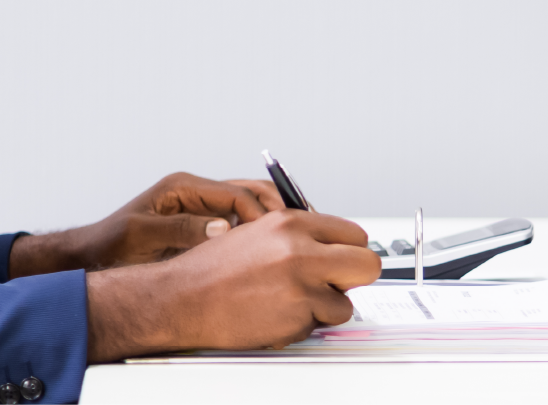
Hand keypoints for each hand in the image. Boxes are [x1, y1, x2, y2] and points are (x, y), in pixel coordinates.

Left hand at [8, 172, 287, 276]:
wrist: (90, 257)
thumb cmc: (109, 245)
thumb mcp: (140, 236)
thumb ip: (182, 229)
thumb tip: (223, 229)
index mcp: (183, 187)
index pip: (235, 193)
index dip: (260, 213)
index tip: (276, 233)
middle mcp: (195, 192)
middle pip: (250, 191)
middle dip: (277, 208)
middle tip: (301, 228)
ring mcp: (200, 207)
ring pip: (249, 205)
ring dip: (271, 219)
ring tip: (293, 238)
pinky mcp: (202, 223)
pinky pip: (239, 221)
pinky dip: (258, 231)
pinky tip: (270, 248)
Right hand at [84, 209, 381, 360]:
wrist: (181, 298)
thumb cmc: (211, 270)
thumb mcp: (257, 233)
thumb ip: (298, 237)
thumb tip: (332, 248)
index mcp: (291, 222)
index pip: (353, 233)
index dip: (349, 251)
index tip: (342, 262)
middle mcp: (300, 247)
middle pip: (367, 263)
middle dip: (355, 278)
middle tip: (336, 286)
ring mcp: (301, 281)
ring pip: (345, 302)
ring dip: (324, 308)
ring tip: (289, 303)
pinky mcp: (297, 313)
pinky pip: (322, 324)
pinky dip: (305, 326)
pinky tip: (278, 316)